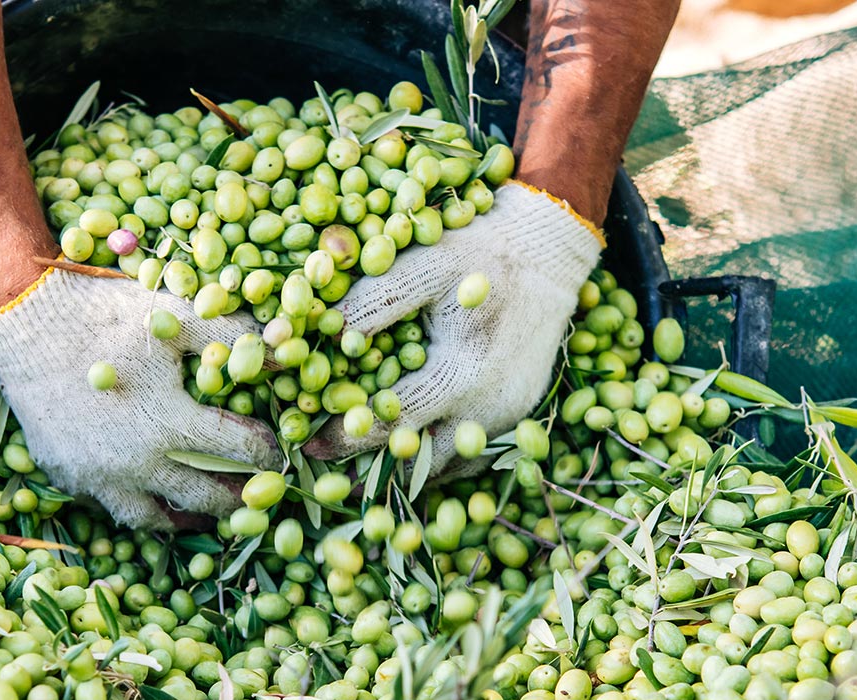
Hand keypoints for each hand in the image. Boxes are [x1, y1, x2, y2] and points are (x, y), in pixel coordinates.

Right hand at [0, 266, 279, 527]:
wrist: (23, 320)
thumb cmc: (105, 313)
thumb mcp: (176, 315)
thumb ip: (234, 335)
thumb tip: (286, 346)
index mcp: (170, 423)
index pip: (238, 450)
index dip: (265, 451)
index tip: (277, 452)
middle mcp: (136, 461)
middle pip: (201, 496)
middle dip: (236, 498)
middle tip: (255, 497)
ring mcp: (97, 474)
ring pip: (151, 517)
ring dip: (183, 517)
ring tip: (203, 512)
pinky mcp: (67, 475)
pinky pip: (107, 503)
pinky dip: (133, 500)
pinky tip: (147, 490)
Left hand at [305, 183, 602, 476]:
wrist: (547, 255)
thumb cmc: (478, 252)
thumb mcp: (424, 264)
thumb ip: (372, 302)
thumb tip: (319, 335)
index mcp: (463, 368)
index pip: (393, 418)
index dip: (346, 434)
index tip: (309, 442)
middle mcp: (489, 404)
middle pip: (417, 456)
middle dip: (366, 466)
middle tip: (324, 473)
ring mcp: (506, 416)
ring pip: (444, 464)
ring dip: (399, 470)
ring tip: (354, 476)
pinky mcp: (516, 417)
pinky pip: (468, 454)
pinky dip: (434, 459)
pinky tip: (401, 455)